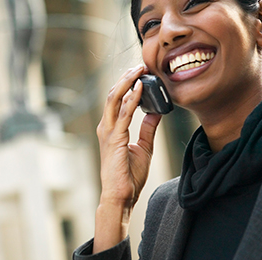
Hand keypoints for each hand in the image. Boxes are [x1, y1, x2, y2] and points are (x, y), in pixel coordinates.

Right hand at [93, 65, 161, 252]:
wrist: (121, 196)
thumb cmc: (128, 176)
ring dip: (128, 82)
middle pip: (114, 93)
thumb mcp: (143, 147)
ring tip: (140, 69)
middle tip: (141, 65)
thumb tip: (155, 112)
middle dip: (127, 77)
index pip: (118, 99)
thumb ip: (147, 128)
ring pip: (114, 98)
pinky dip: (132, 98)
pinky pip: (123, 113)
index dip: (128, 84)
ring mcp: (108, 131)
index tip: (141, 72)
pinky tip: (140, 87)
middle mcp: (106, 126)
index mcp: (112, 128)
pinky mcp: (115, 138)